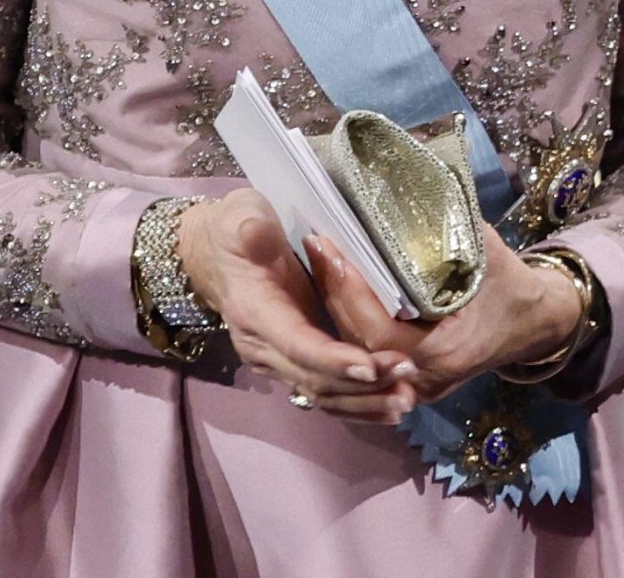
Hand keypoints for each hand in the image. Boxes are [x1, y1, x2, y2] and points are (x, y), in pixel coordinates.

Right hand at [176, 192, 418, 422]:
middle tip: (409, 378)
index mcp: (254, 313)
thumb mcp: (241, 214)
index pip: (297, 344)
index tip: (372, 366)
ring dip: (365, 401)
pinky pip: (325, 392)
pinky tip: (389, 407)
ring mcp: (276, 360)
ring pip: (322, 393)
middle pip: (315, 378)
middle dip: (362, 383)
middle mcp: (263, 348)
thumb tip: (257, 232)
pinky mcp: (292, 362)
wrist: (214, 254)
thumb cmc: (235, 227)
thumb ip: (253, 227)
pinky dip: (356, 403)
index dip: (333, 360)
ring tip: (406, 398)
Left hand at [306, 225, 581, 404]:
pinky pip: (368, 360)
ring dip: (333, 312)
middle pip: (359, 345)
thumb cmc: (510, 283)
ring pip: (358, 357)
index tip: (329, 249)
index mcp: (444, 351)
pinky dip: (346, 332)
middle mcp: (424, 378)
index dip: (349, 291)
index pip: (378, 329)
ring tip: (315, 264)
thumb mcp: (483, 249)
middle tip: (314, 246)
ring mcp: (415, 386)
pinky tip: (327, 299)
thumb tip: (404, 180)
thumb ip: (444, 225)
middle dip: (332, 294)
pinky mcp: (410, 380)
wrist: (538, 321)